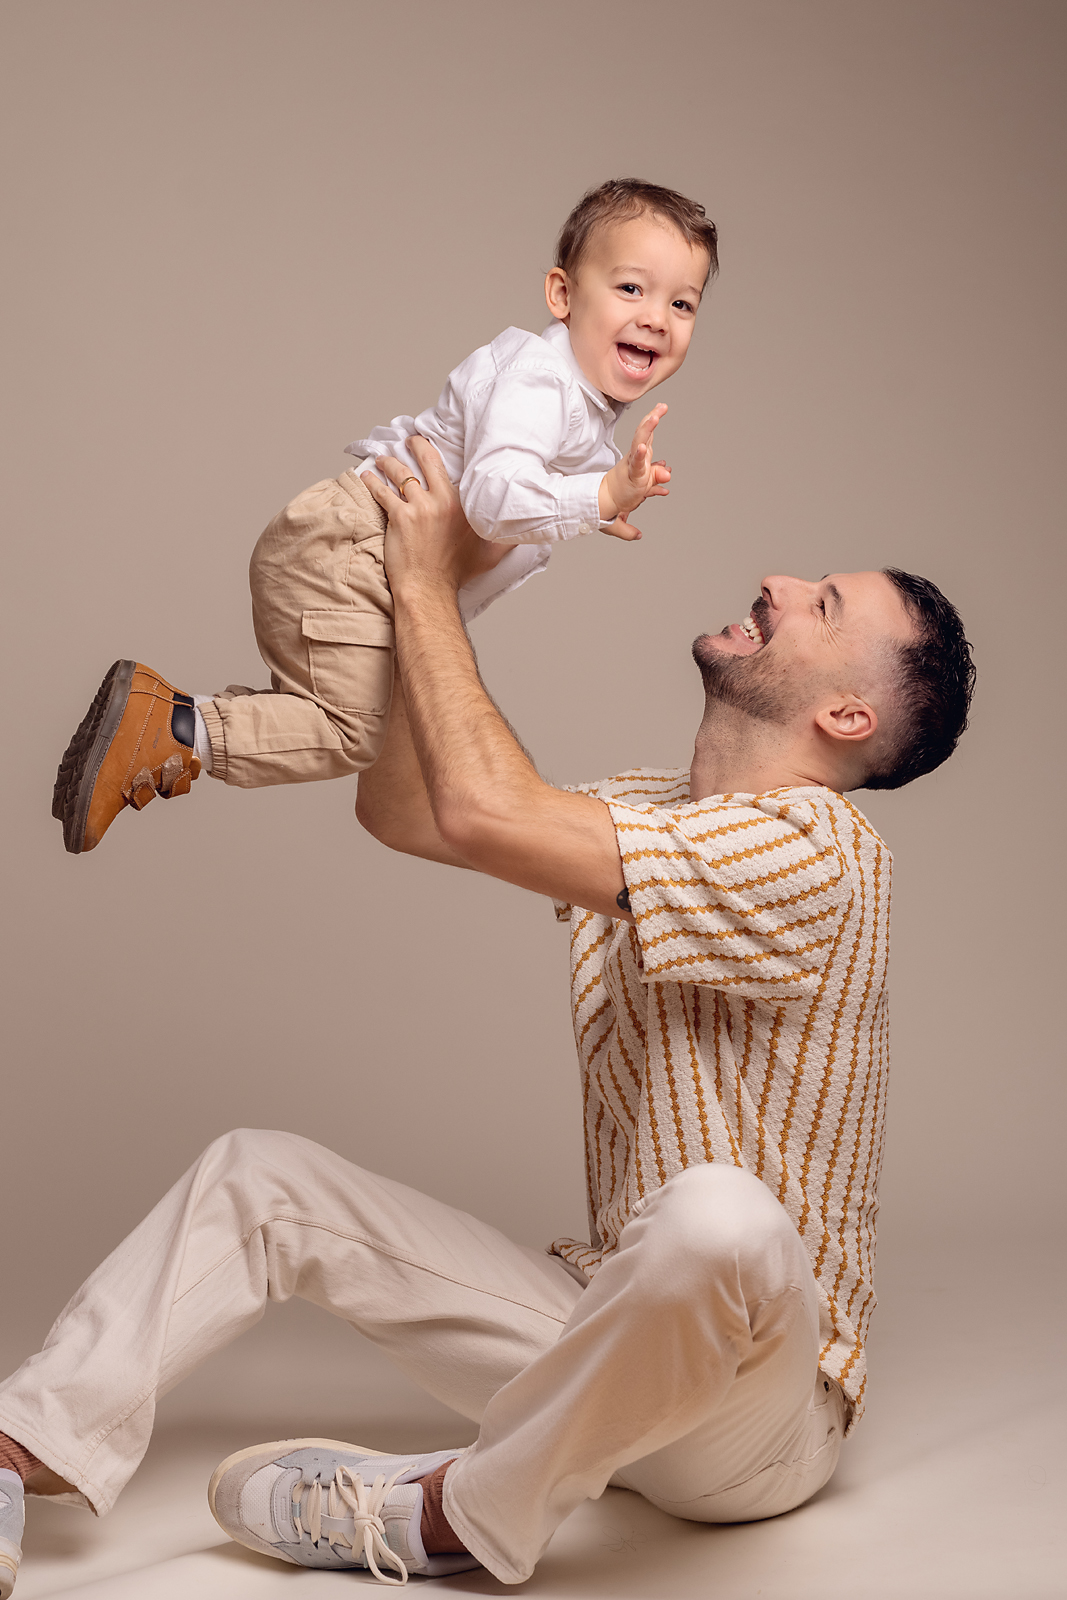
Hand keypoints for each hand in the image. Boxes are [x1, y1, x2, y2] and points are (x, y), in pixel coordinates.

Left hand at [360, 437, 508, 595]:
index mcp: (465, 505)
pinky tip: (367, 477)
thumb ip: (507, 539)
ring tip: (382, 459)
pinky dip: (373, 483)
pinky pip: (382, 492)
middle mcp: (443, 501)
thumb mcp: (491, 554)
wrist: (430, 589)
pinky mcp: (400, 517)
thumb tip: (522, 532)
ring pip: (401, 473)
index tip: (435, 448)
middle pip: (427, 460)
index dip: (442, 457)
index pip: (453, 471)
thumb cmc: (456, 573)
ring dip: (389, 463)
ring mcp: (420, 507)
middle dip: (416, 445)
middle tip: (410, 440)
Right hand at [598, 402, 670, 538]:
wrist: (609, 500)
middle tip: (661, 407)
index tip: (662, 406)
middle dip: (652, 418)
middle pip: (644, 433)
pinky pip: (637, 464)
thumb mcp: (647, 483)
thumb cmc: (625, 489)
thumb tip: (668, 473)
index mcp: (640, 455)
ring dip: (647, 430)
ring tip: (654, 418)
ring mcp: (633, 464)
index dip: (653, 419)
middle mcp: (636, 456)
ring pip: (640, 444)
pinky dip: (639, 455)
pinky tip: (641, 447)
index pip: (647, 434)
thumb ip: (658, 476)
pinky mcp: (632, 475)